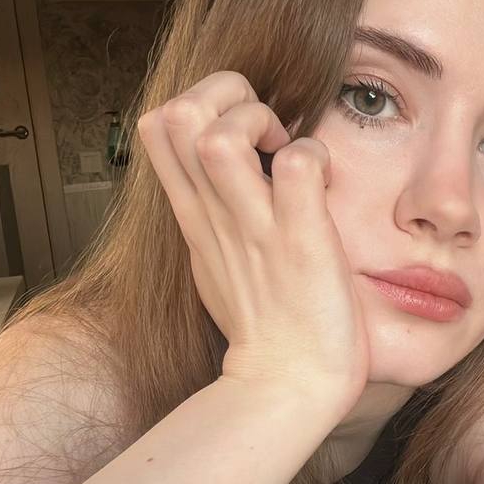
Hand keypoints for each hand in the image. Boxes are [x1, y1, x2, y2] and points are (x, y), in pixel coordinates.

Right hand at [136, 70, 369, 418]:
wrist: (288, 387)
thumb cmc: (267, 324)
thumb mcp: (217, 257)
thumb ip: (213, 208)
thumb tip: (220, 167)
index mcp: (195, 215)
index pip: (157, 123)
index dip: (202, 101)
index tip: (248, 134)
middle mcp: (215, 214)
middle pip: (174, 112)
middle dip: (225, 95)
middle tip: (268, 130)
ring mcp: (255, 227)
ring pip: (218, 134)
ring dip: (260, 120)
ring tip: (286, 149)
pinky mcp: (300, 241)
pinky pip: (299, 166)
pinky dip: (317, 158)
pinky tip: (326, 182)